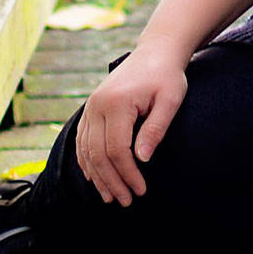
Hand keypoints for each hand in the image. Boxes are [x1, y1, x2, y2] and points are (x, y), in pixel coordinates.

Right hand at [76, 40, 189, 204]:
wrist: (155, 52)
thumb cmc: (167, 76)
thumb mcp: (170, 100)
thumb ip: (155, 129)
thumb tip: (142, 159)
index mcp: (117, 103)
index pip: (118, 149)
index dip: (128, 173)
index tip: (141, 190)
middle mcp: (97, 105)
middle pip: (98, 154)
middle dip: (111, 181)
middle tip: (125, 201)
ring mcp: (90, 107)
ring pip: (86, 150)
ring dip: (97, 176)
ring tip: (110, 196)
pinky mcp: (90, 108)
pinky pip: (82, 140)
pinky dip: (86, 161)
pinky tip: (94, 177)